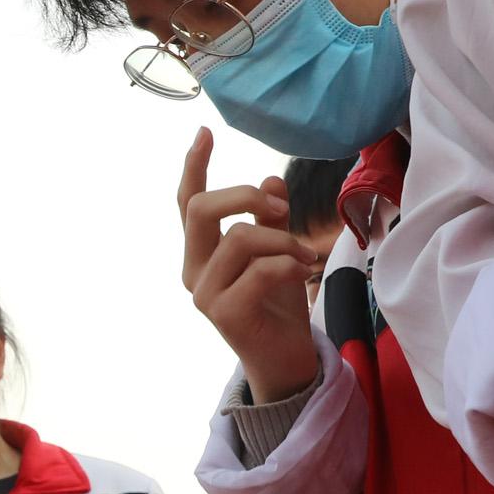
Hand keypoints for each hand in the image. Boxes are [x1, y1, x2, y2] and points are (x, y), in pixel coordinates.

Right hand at [176, 132, 323, 400]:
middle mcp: (194, 271)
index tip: (204, 132)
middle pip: (202, 210)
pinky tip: (303, 272)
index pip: (187, 203)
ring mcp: (205, 294)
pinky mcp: (225, 314)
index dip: (194, 167)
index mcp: (201, 253)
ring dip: (282, 239)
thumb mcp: (279, 252)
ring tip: (306, 255)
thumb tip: (272, 180)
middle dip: (246, 197)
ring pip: (238, 238)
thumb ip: (270, 219)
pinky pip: (259, 270)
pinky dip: (288, 264)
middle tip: (283, 209)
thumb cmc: (278, 306)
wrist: (286, 361)